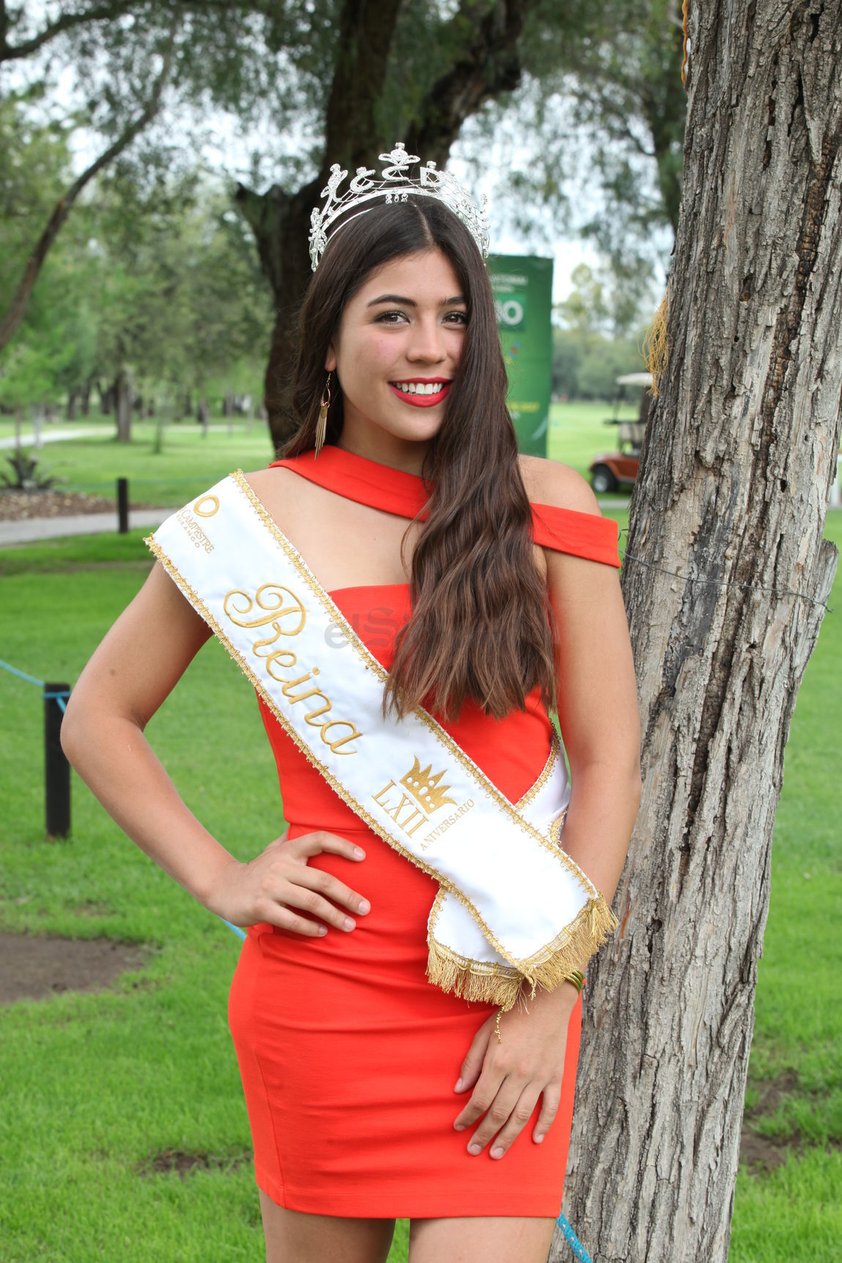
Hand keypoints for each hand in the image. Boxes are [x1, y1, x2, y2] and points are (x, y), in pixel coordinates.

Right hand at [206, 829, 369, 936]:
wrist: (223, 888)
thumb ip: (292, 840)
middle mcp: (280, 865)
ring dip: (334, 915)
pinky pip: (292, 919)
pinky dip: (310, 927)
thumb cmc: (257, 870)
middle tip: (365, 908)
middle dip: (348, 896)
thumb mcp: (273, 850)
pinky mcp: (261, 907)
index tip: (363, 857)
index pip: (319, 839)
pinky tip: (322, 932)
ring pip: (311, 902)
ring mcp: (270, 887)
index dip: (342, 845)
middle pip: (323, 880)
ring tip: (350, 925)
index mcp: (287, 850)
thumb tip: (314, 825)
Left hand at [453, 983, 578, 1159]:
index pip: (480, 1099)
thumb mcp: (484, 1033)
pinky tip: (535, 1140)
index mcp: (498, 1062)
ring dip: (508, 1138)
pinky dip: (544, 1125)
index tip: (458, 1128)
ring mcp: (539, 1077)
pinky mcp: (556, 1077)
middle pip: (499, 1113)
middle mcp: (519, 1074)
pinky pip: (551, 1107)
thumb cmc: (511, 1015)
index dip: (467, 1117)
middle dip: (484, 1134)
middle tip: (473, 1150)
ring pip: (522, 1116)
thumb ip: (471, 1062)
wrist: (547, 1000)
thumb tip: (459, 1090)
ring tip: (496, 1153)